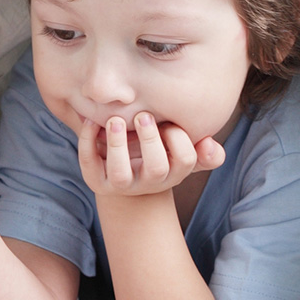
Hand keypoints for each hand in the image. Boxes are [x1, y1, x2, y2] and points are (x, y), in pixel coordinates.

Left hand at [77, 112, 224, 197]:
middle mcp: (150, 181)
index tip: (168, 121)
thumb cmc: (158, 152)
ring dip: (117, 144)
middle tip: (143, 116)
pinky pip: (90, 164)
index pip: (186, 158)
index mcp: (174, 170)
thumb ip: (203, 150)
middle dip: (151, 140)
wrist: (126, 173)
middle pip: (157, 168)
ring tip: (115, 120)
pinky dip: (88, 140)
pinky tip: (91, 121)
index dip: (179, 138)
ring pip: (120, 173)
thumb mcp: (181, 151)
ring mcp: (122, 184)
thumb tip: (211, 145)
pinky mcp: (96, 181)